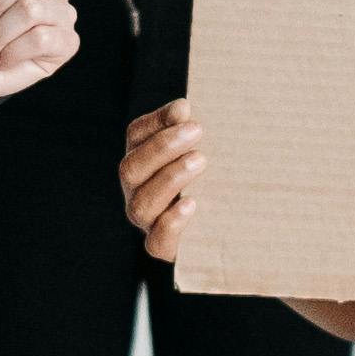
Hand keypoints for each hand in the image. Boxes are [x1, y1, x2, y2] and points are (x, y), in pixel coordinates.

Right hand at [121, 95, 203, 264]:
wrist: (222, 234)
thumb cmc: (212, 181)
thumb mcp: (202, 153)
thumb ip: (190, 133)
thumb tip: (184, 107)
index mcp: (143, 161)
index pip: (136, 136)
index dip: (157, 121)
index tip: (185, 108)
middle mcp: (136, 190)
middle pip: (132, 168)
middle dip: (163, 147)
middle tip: (197, 131)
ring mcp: (146, 222)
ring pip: (142, 203)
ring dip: (170, 178)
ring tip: (200, 161)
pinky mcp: (162, 248)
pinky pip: (157, 239)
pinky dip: (172, 221)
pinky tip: (192, 204)